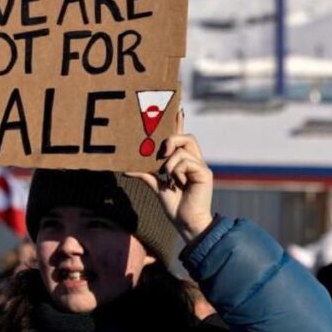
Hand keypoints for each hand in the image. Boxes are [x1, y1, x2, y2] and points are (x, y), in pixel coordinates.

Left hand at [128, 111, 213, 241]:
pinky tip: (176, 182)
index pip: (182, 139)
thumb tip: (126, 168)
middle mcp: (195, 162)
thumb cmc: (174, 206)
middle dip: (171, 140)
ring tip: (167, 176)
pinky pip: (187, 161)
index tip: (176, 109)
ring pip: (184, 148)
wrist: (185, 223)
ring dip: (170, 162)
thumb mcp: (157, 186)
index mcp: (185, 163)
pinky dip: (177, 169)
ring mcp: (201, 167)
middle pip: (187, 137)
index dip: (179, 124)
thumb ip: (146, 174)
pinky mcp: (205, 173)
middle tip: (161, 153)